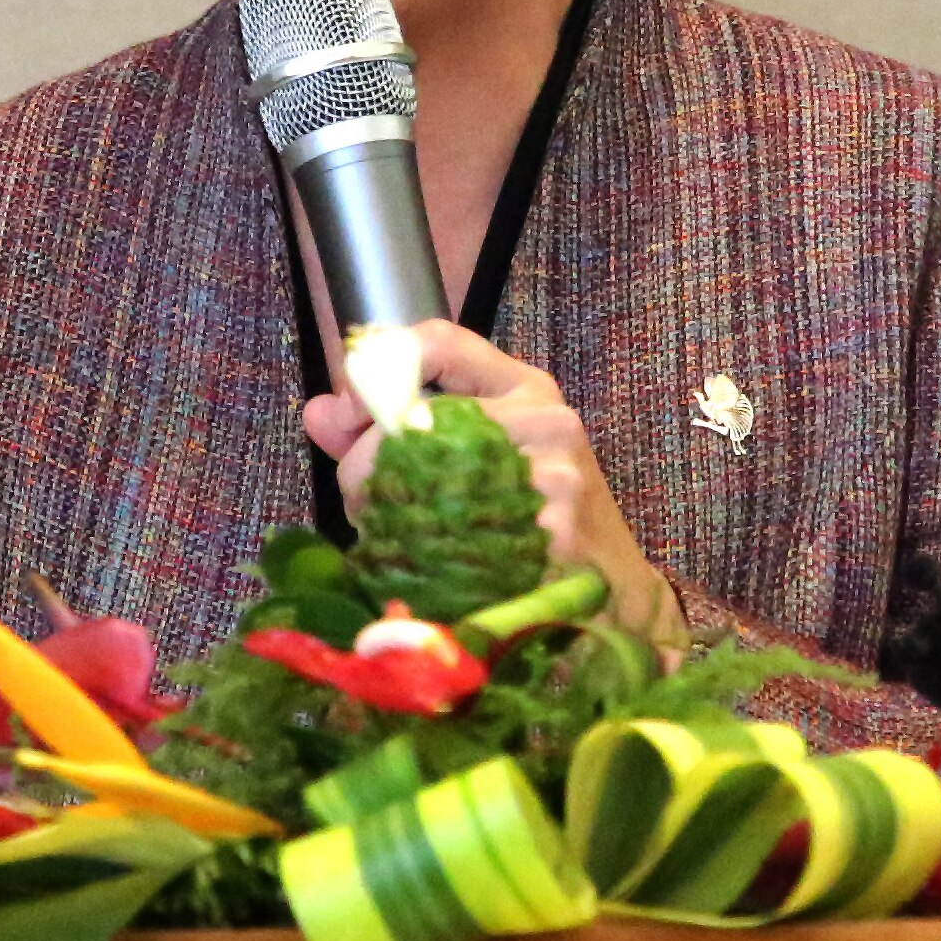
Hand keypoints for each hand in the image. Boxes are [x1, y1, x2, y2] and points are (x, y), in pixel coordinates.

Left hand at [300, 320, 687, 648]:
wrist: (619, 599)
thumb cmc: (537, 524)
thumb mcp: (482, 458)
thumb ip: (393, 432)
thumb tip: (321, 411)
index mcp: (526, 389)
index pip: (439, 341)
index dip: (376, 367)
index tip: (347, 411)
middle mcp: (544, 421)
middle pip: (412, 419)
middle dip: (368, 469)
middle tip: (368, 510)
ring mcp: (553, 475)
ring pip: (421, 478)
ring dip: (388, 517)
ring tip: (397, 543)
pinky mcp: (552, 534)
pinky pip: (448, 539)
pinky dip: (419, 560)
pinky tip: (426, 574)